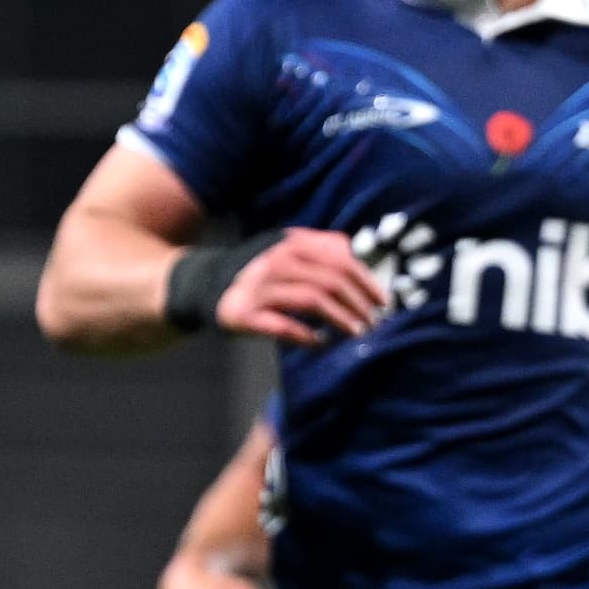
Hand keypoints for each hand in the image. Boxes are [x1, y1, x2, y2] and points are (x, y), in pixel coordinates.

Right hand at [215, 229, 385, 346]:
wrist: (205, 284)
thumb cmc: (258, 270)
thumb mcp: (286, 248)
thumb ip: (320, 246)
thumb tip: (356, 255)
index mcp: (291, 244)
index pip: (340, 261)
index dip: (366, 282)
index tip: (383, 302)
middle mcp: (276, 262)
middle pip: (330, 281)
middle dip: (358, 304)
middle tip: (373, 322)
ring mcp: (260, 289)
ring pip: (312, 301)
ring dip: (340, 319)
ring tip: (355, 333)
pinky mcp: (245, 315)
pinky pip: (284, 326)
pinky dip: (307, 337)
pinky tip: (320, 343)